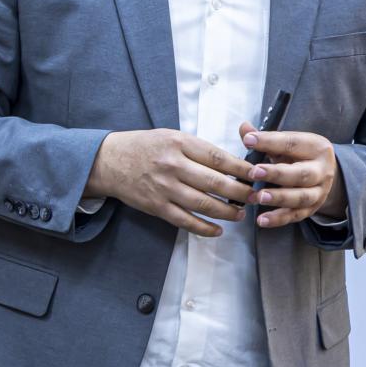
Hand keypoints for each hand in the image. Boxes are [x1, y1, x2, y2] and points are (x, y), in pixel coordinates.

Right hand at [85, 129, 255, 236]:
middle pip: (215, 183)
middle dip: (240, 192)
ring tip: (239, 214)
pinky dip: (204, 228)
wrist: (109, 161)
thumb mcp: (171, 136)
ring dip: (226, 212)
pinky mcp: (157, 206)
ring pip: (204, 204)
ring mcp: (164, 188)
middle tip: (254, 197)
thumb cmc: (143, 147)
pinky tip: (217, 230)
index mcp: (179, 143)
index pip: (218, 158)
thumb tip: (230, 165)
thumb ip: (197, 149)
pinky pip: (185, 221)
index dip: (241, 169)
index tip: (257, 174)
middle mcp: (173, 165)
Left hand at [240, 124, 345, 228]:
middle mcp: (322, 170)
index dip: (269, 141)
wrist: (324, 173)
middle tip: (255, 173)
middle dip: (277, 174)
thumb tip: (244, 128)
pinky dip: (279, 219)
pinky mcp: (312, 209)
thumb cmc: (299, 155)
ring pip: (301, 197)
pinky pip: (296, 215)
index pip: (292, 143)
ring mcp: (319, 192)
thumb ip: (264, 138)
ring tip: (258, 197)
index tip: (248, 141)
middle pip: (301, 174)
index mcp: (316, 147)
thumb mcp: (286, 143)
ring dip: (279, 198)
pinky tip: (262, 220)